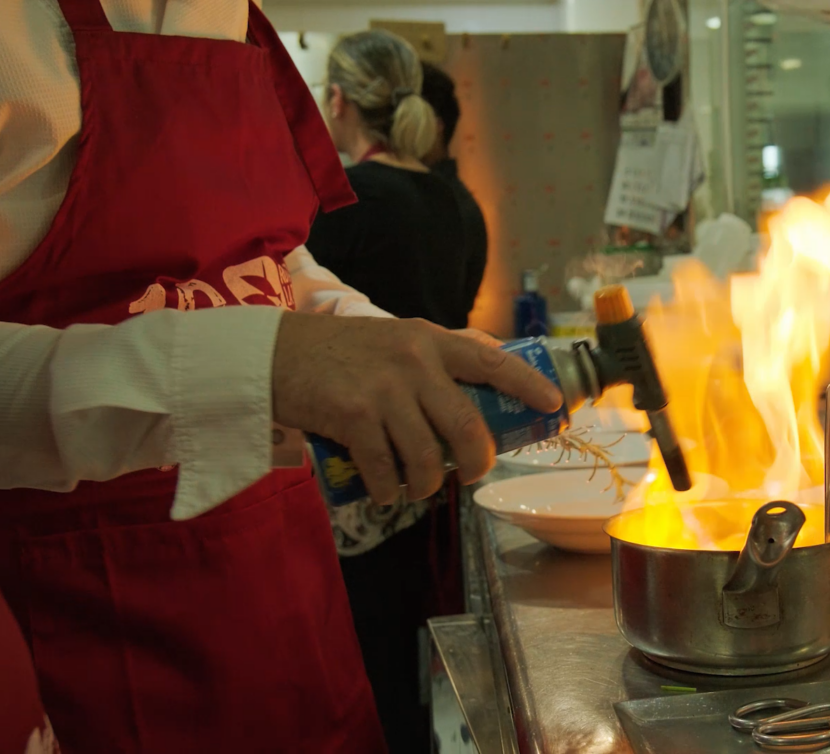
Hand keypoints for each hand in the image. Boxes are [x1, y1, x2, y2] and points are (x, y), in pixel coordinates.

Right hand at [272, 313, 561, 503]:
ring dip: (429, 484)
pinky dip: (390, 490)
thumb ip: (438, 353)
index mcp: (428, 340)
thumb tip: (492, 361)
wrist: (275, 355)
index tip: (554, 404)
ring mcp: (383, 390)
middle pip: (466, 426)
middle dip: (479, 461)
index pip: (491, 361)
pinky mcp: (352, 416)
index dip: (528, 384)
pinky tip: (386, 492)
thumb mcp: (396, 338)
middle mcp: (412, 362)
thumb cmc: (341, 351)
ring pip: (428, 457)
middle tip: (474, 473)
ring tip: (419, 488)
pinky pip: (386, 469)